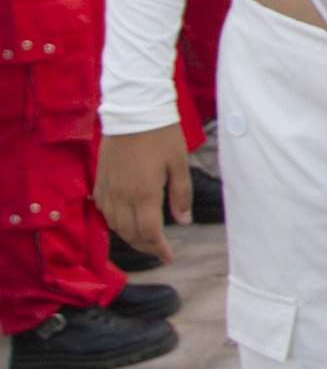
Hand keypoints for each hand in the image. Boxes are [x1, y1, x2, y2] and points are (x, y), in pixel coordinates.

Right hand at [98, 126, 192, 261]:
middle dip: (145, 246)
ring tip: (145, 240)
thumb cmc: (162, 135)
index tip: (170, 258)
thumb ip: (181, 195)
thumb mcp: (179, 164)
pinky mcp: (100, 179)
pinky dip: (113, 221)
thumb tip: (184, 221)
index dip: (159, 249)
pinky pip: (103, 209)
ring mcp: (108, 187)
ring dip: (128, 236)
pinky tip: (124, 220)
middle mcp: (122, 195)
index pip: (149, 233)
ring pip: (114, 224)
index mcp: (144, 193)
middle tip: (159, 251)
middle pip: (130, 233)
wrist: (134, 110)